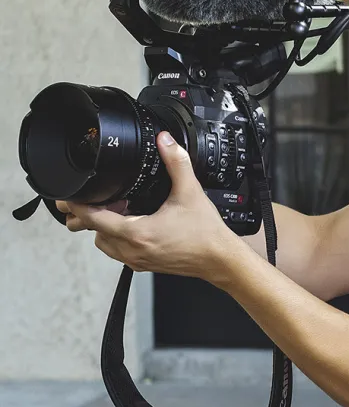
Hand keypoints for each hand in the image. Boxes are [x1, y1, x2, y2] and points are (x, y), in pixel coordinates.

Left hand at [57, 131, 247, 284]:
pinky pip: (119, 251)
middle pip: (94, 231)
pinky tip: (136, 224)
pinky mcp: (143, 265)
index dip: (78, 205)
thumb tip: (165, 141)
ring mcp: (136, 260)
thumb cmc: (206, 234)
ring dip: (105, 227)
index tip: (70, 195)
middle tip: (103, 197)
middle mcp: (132, 250)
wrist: (220, 259)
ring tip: (121, 210)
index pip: (93, 218)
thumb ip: (176, 162)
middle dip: (93, 214)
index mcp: (137, 232)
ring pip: (104, 244)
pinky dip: (118, 237)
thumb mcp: (190, 192)